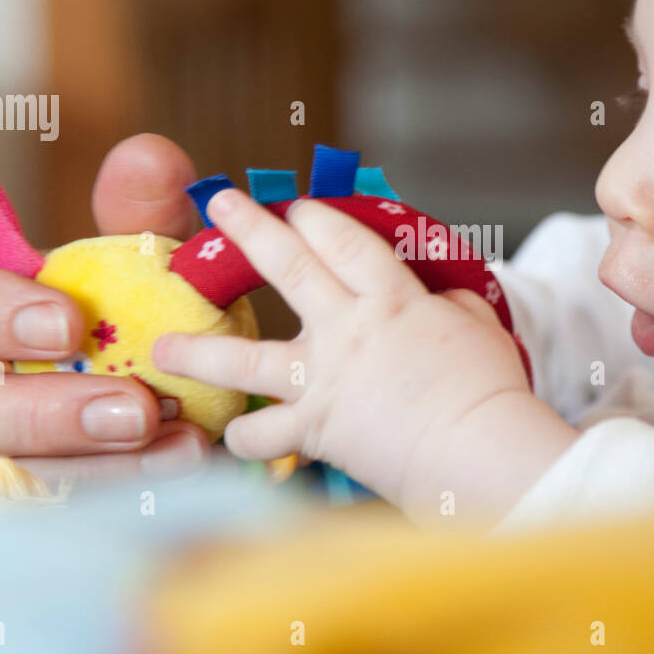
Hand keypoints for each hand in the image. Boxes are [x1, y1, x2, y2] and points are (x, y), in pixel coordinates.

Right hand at [0, 134, 211, 481]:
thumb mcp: (142, 256)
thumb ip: (140, 210)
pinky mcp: (26, 501)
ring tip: (179, 441)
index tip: (67, 320)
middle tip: (132, 405)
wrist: (173, 384)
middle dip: (31, 411)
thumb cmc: (127, 309)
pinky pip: (53, 510)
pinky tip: (185, 463)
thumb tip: (152, 157)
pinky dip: (123, 488)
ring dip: (92, 462)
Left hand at [152, 189, 577, 524]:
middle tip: (218, 202)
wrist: (477, 451)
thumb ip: (449, 305)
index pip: (343, 241)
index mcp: (391, 298)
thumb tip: (438, 299)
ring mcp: (321, 380)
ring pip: (241, 358)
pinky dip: (246, 438)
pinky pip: (260, 435)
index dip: (316, 217)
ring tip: (164, 347)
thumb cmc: (489, 390)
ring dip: (198, 349)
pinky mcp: (312, 430)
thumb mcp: (478, 328)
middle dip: (249, 227)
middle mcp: (345, 329)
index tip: (298, 207)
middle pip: (287, 265)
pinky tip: (235, 437)